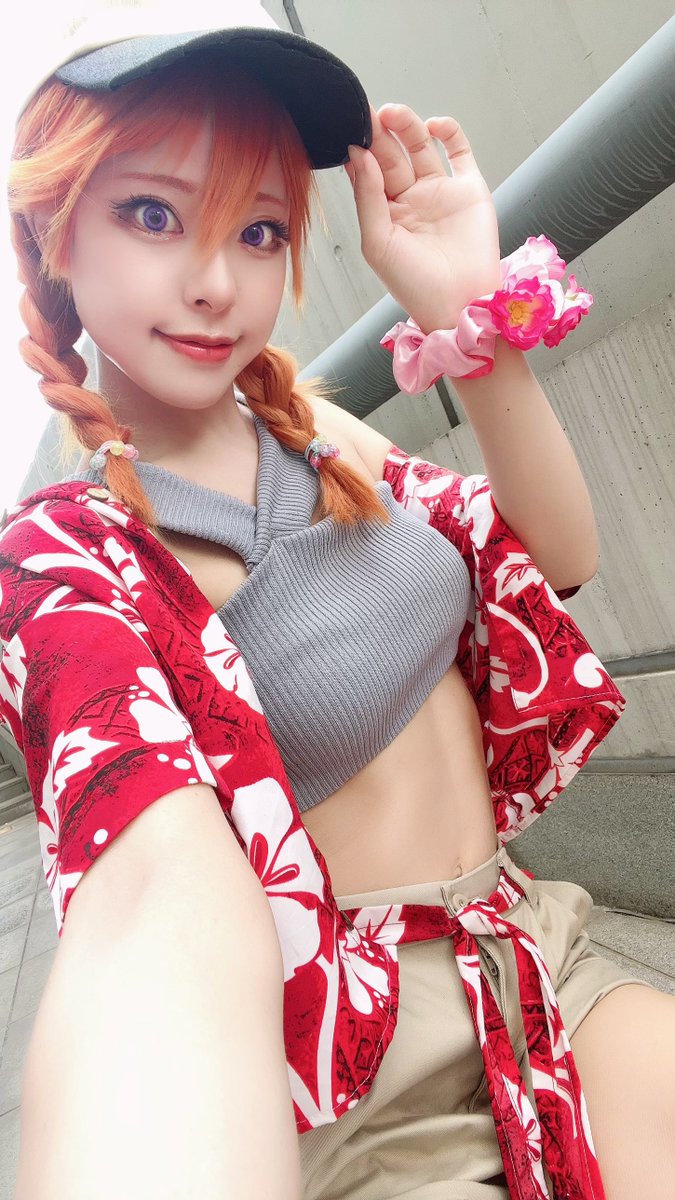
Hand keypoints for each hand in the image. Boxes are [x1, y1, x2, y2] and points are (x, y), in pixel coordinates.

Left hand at [345, 104, 500, 334]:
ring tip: (392, 114)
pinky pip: (459, 151)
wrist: (458, 302)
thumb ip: (367, 197)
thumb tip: (358, 156)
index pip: (369, 173)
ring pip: (421, 147)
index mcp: (386, 214)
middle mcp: (412, 200)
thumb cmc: (415, 285)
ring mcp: (441, 192)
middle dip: (380, 133)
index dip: (361, 149)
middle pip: (393, 155)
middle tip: (368, 113)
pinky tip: (433, 126)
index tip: (351, 128)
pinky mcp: (469, 189)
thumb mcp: (377, 242)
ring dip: (407, 126)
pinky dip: (448, 132)